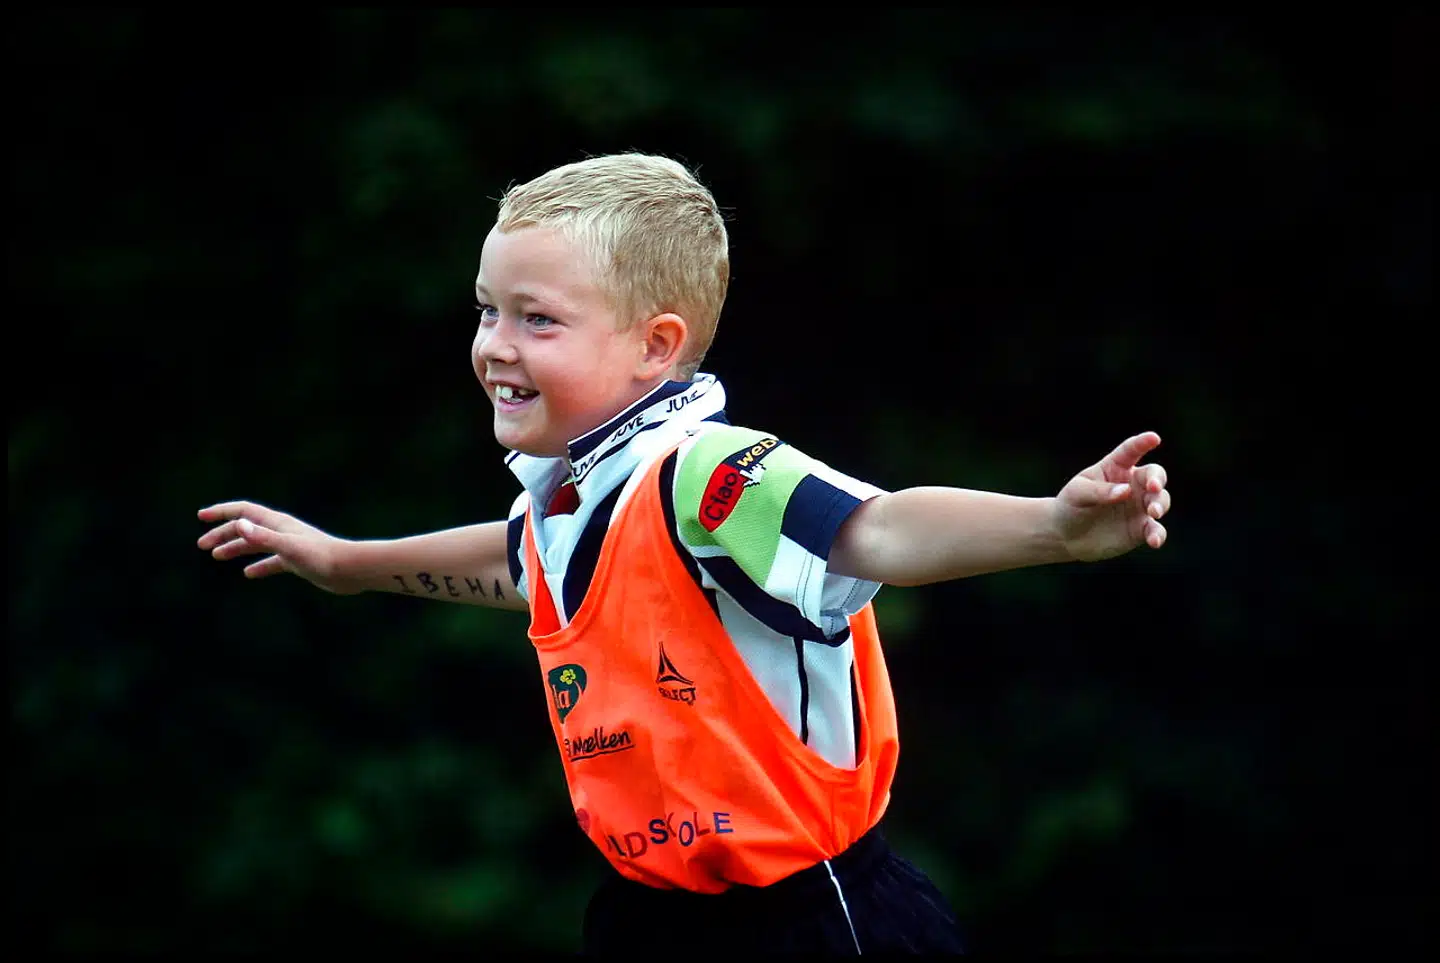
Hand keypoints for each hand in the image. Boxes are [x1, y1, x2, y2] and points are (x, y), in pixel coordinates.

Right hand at [196, 501, 362, 594]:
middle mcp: (282, 531)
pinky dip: (258, 566)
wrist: (350, 570)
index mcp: (278, 523)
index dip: (222, 512)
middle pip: (246, 528)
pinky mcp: (298, 561)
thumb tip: (238, 525)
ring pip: (256, 544)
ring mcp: (290, 546)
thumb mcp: (288, 547)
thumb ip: (264, 537)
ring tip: (216, 556)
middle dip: (223, 534)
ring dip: (236, 548)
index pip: (244, 511)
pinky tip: (248, 574)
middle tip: (202, 545)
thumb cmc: (322, 557)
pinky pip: (272, 562)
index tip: (201, 517)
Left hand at [1053, 432, 1170, 561]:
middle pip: (1155, 475)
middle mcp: (1132, 484)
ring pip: (1161, 500)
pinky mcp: (1140, 529)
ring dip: (1160, 504)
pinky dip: (1158, 534)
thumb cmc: (1070, 505)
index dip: (1142, 443)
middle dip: (1157, 480)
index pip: (1131, 451)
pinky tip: (1154, 541)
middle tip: (1153, 487)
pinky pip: (1155, 530)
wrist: (1066, 536)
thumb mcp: (1077, 493)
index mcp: (1115, 467)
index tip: (1154, 438)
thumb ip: (1100, 491)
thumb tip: (1126, 491)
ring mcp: (1139, 507)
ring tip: (1153, 512)